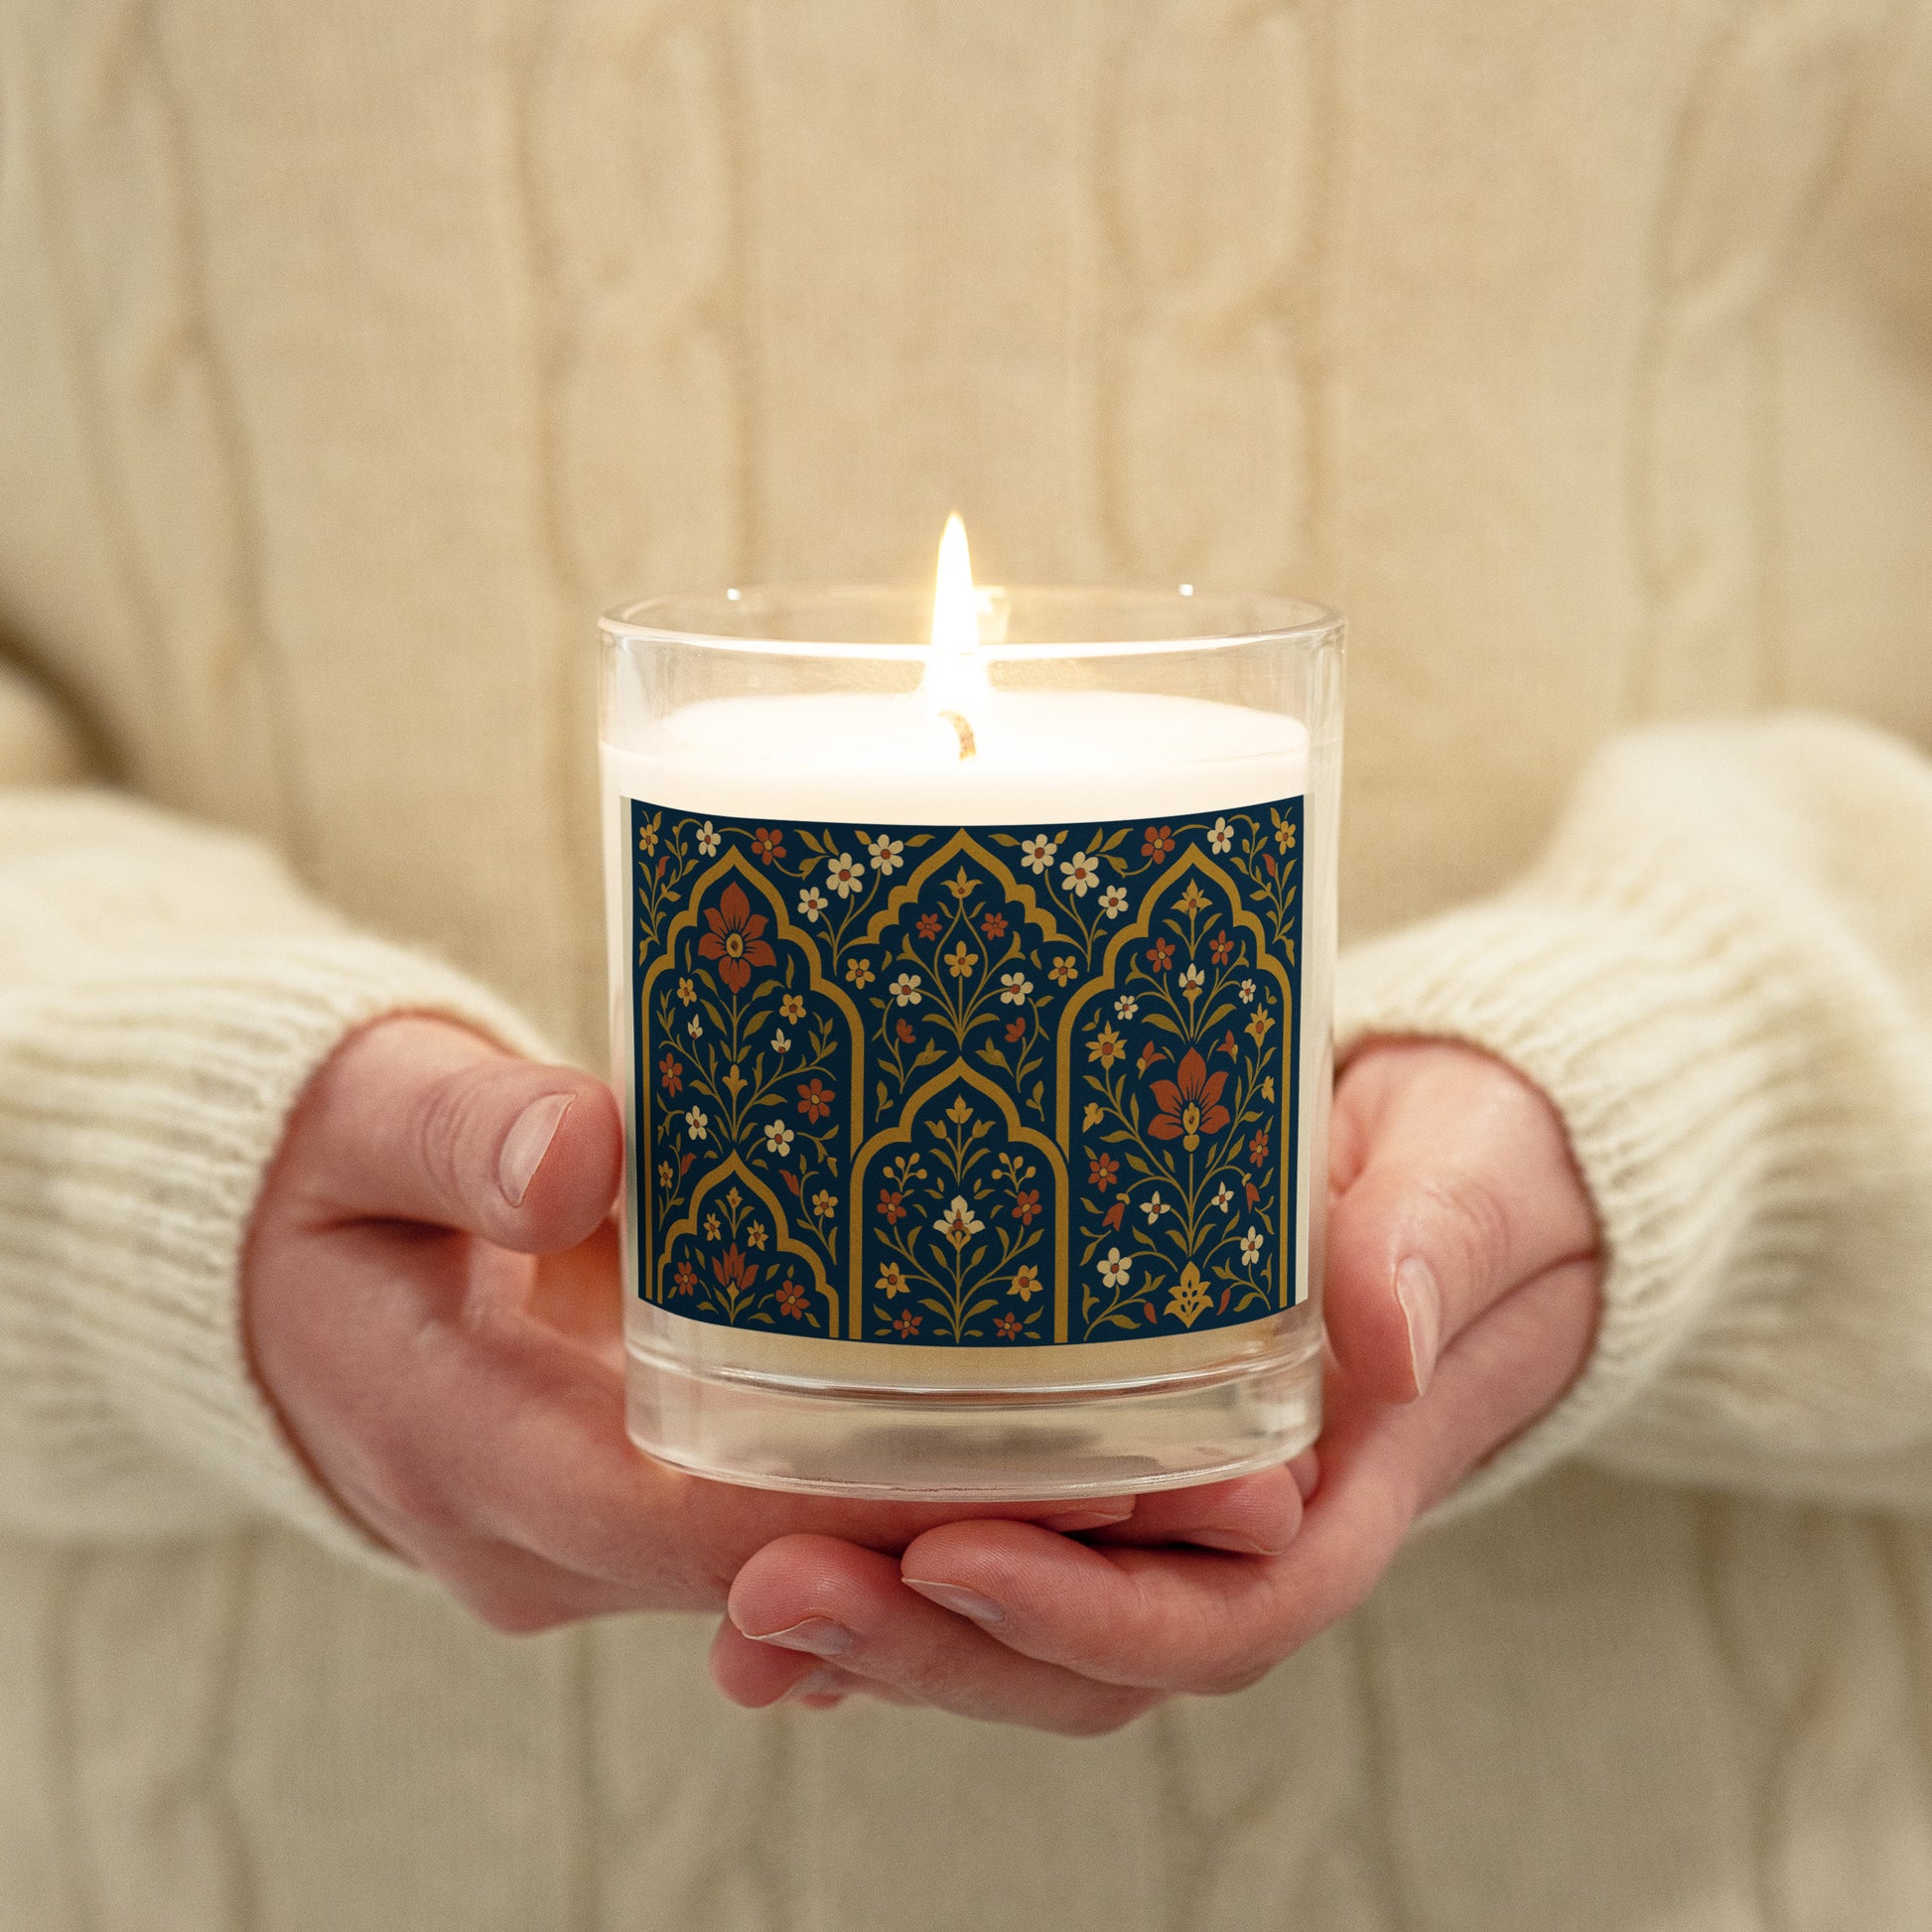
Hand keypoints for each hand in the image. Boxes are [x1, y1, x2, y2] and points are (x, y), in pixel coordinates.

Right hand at [243, 1017, 1302, 1641]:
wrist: (277, 1264)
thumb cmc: (322, 1175)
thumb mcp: (367, 1116)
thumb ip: (461, 1132)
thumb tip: (581, 1158)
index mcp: (471, 1450)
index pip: (709, 1523)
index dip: (893, 1509)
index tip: (1067, 1463)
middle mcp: (547, 1538)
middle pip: (799, 1569)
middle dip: (995, 1539)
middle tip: (1208, 1474)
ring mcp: (598, 1541)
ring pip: (816, 1572)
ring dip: (988, 1536)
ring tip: (1194, 1467)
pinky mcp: (639, 1508)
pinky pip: (794, 1531)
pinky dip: (918, 1505)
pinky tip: (1061, 1449)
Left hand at [710, 1040, 1601, 1729]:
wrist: (1455, 1173)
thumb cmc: (1470, 1174)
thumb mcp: (1468, 1181)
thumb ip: (1435, 1243)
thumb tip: (1384, 1326)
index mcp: (1338, 1493)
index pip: (1220, 1613)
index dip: (1086, 1615)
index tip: (952, 1557)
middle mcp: (1239, 1535)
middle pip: (1086, 1654)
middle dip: (931, 1645)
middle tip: (773, 1591)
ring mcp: (1161, 1512)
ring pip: (1019, 1626)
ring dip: (879, 1634)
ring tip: (738, 1604)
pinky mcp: (1098, 1463)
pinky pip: (990, 1547)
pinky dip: (884, 1577)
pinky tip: (763, 1567)